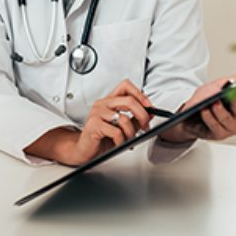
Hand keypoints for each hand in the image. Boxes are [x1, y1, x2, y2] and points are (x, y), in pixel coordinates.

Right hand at [25, 79, 153, 165]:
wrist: (85, 150)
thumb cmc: (102, 138)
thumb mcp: (123, 128)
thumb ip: (135, 119)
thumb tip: (151, 113)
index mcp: (109, 101)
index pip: (125, 86)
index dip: (140, 94)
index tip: (148, 106)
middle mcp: (102, 104)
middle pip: (129, 100)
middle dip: (142, 115)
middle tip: (145, 126)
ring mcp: (97, 113)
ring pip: (124, 119)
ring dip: (131, 134)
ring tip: (128, 141)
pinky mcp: (94, 124)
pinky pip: (116, 132)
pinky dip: (121, 141)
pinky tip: (118, 144)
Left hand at [161, 66, 235, 143]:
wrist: (187, 114)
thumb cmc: (205, 99)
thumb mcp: (219, 85)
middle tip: (233, 95)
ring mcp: (230, 126)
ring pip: (227, 119)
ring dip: (219, 110)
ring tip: (213, 103)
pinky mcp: (219, 134)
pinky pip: (215, 126)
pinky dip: (209, 118)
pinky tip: (204, 111)